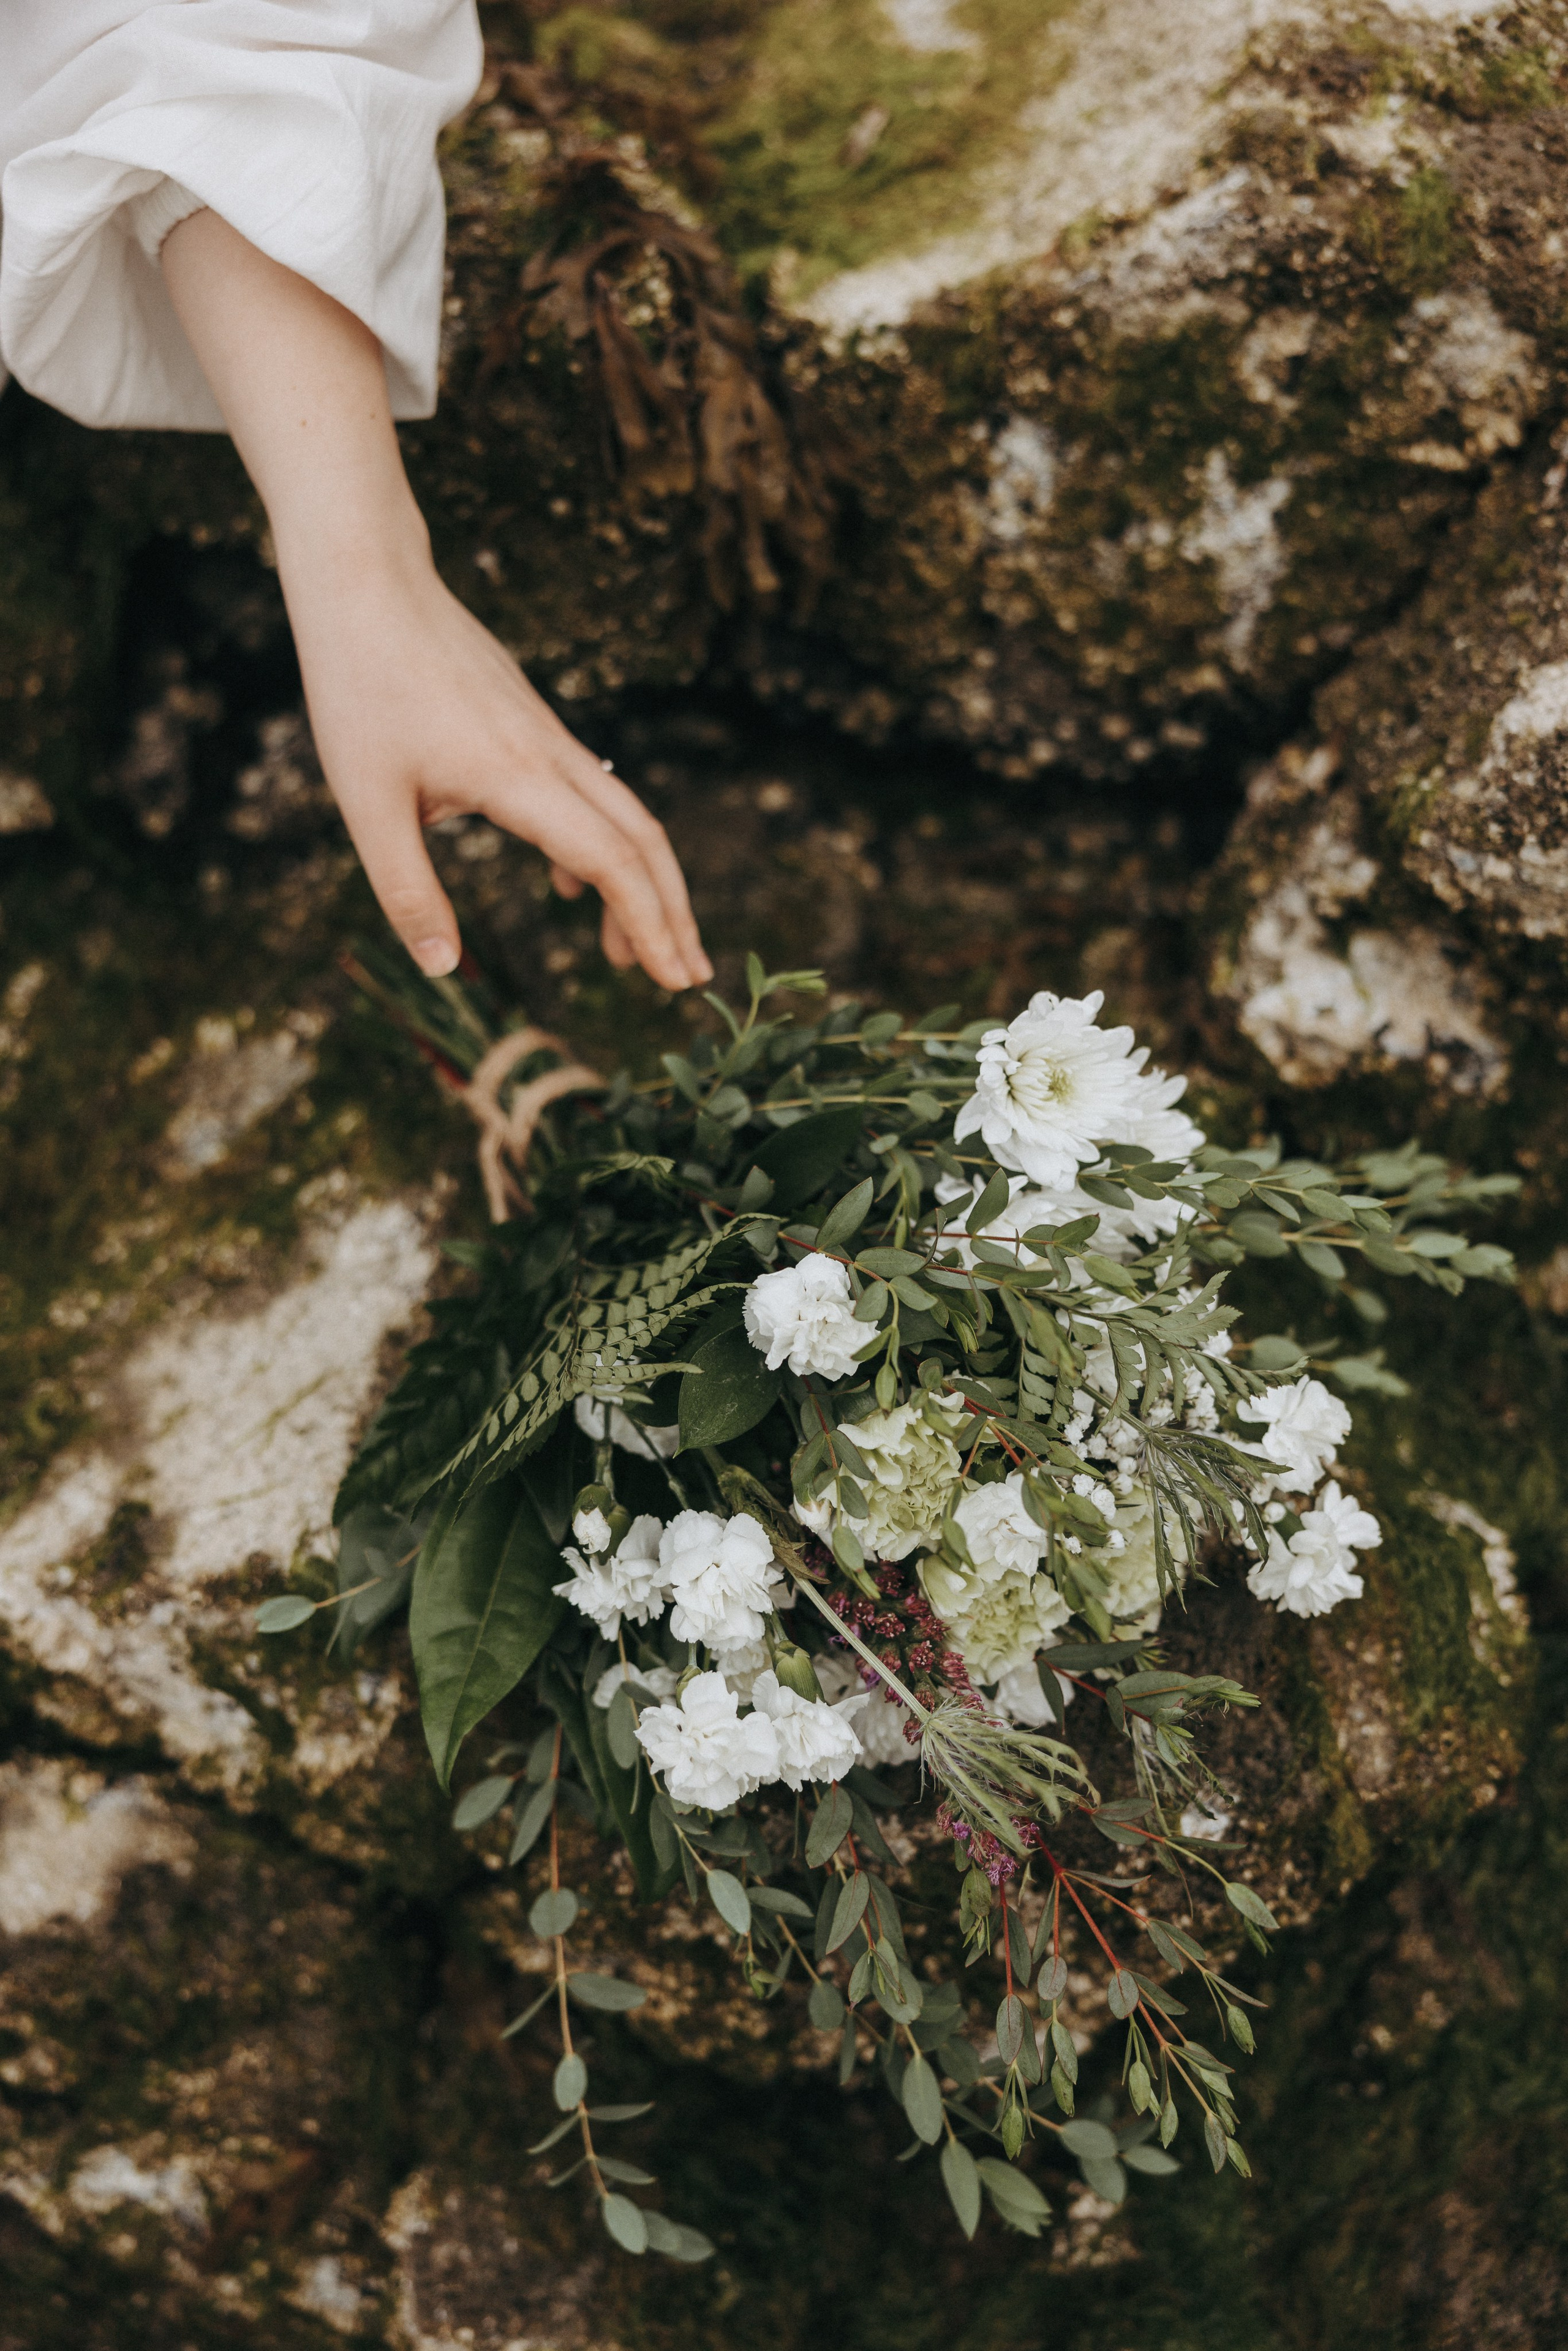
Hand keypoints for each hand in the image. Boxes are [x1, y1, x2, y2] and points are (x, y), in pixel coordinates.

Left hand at [287, 542, 708, 988]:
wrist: (366, 583)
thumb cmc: (359, 687)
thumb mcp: (364, 802)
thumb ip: (406, 890)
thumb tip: (442, 968)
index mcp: (517, 777)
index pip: (609, 862)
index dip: (649, 925)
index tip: (674, 981)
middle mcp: (550, 755)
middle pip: (642, 840)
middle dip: (673, 914)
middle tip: (688, 978)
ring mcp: (547, 736)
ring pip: (623, 816)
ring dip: (642, 885)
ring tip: (632, 951)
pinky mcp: (532, 724)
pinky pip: (589, 794)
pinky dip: (598, 849)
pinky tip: (566, 885)